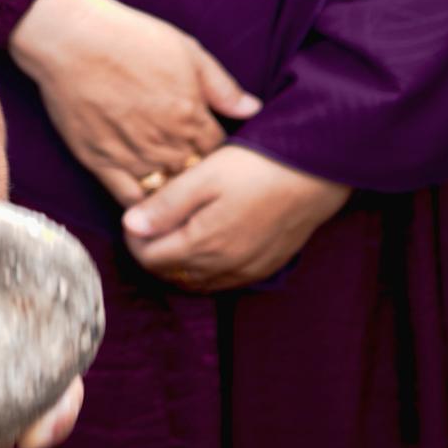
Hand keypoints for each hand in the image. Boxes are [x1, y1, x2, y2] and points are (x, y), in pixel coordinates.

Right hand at [6, 0, 259, 208]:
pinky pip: (129, 200)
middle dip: (200, 178)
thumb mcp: (187, 50)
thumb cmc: (130, 37)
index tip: (215, 153)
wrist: (71, 39)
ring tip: (177, 196)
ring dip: (174, 195)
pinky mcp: (100, 163)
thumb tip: (253, 108)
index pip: (219, 152)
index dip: (220, 154)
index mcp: (191, 116)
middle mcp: (166, 142)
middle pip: (196, 178)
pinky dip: (141, 207)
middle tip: (199, 179)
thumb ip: (221, 86)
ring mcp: (133, 156)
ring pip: (166, 193)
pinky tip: (147, 205)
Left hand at [123, 146, 349, 291]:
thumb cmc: (258, 166)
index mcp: (203, 244)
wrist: (317, 173)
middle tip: (151, 222)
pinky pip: (223, 281)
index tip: (134, 215)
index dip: (134, 239)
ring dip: (178, 263)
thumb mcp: (206, 176)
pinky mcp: (265, 267)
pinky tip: (207, 244)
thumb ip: (166, 204)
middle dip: (153, 252)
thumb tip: (129, 226)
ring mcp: (246, 270)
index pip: (149, 258)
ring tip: (175, 231)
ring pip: (197, 281)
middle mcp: (223, 267)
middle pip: (170, 273)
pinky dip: (206, 269)